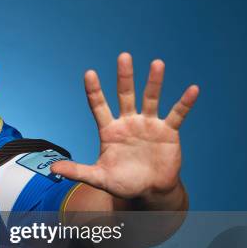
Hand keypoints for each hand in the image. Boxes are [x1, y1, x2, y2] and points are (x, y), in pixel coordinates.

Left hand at [51, 53, 198, 200]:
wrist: (149, 190)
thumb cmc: (123, 182)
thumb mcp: (99, 178)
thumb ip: (78, 171)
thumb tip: (53, 168)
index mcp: (110, 130)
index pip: (99, 106)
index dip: (94, 90)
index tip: (89, 73)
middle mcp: (128, 122)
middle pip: (125, 95)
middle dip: (124, 77)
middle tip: (123, 56)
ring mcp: (149, 125)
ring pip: (151, 98)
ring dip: (154, 82)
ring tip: (157, 64)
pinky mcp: (168, 131)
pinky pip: (177, 114)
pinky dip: (185, 103)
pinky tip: (193, 90)